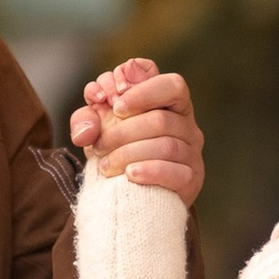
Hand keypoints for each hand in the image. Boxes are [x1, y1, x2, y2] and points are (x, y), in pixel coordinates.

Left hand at [70, 55, 204, 203]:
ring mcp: (192, 153)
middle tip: (99, 145)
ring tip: (105, 165)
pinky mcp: (191, 179)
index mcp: (169, 103)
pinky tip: (130, 174)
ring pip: (166, 146)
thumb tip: (87, 129)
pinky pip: (176, 173)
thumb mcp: (97, 129)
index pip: (171, 85)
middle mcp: (186, 125)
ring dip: (128, 154)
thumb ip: (86, 119)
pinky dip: (149, 171)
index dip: (143, 90)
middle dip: (122, 132)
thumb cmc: (115, 150)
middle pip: (161, 119)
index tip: (114, 104)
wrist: (127, 192)